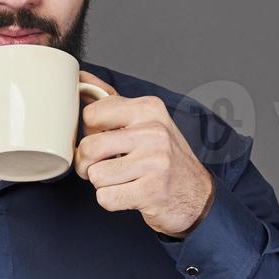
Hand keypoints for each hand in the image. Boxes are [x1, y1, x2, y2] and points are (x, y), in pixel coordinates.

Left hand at [73, 71, 215, 237]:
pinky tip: (129, 193)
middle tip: (99, 167)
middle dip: (86, 163)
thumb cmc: (164, 157)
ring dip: (102, 184)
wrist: (197, 193)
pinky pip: (106, 198)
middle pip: (89, 147)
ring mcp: (155, 162)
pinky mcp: (152, 191)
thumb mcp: (145, 121)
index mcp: (149, 109)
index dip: (88, 132)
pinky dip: (111, 201)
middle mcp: (154, 132)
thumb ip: (112, 101)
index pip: (91, 114)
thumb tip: (81, 77)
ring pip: (95, 175)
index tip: (101, 140)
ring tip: (122, 180)